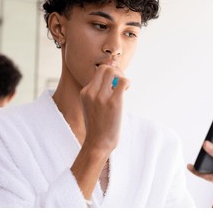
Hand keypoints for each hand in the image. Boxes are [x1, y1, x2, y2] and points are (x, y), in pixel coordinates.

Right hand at [71, 64, 128, 199]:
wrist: (98, 143)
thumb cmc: (98, 126)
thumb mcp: (91, 107)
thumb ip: (97, 93)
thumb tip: (112, 80)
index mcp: (85, 92)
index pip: (98, 72)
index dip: (109, 74)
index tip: (114, 84)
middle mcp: (91, 92)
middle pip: (104, 68)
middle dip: (115, 71)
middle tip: (120, 82)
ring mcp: (102, 97)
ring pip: (112, 71)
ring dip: (121, 75)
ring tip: (124, 87)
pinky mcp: (114, 102)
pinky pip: (123, 82)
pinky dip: (127, 82)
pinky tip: (126, 90)